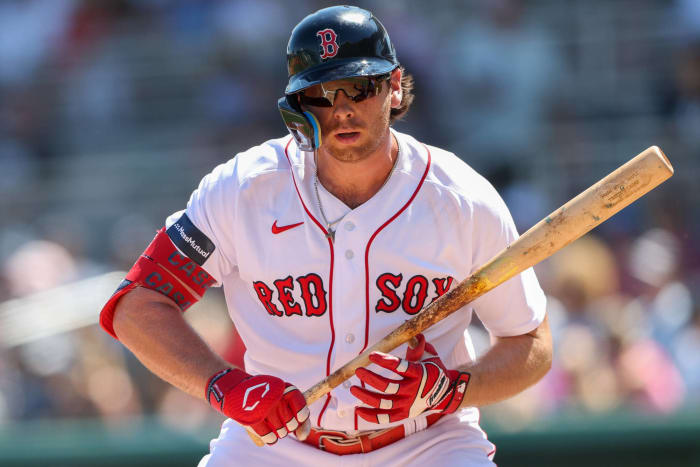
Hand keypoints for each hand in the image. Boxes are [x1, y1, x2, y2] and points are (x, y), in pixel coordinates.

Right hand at [206, 368, 309, 444]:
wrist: (233, 388)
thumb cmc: (260, 394)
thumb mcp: (277, 396)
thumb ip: (295, 415)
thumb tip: (303, 435)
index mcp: (282, 388)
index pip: (299, 402)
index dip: (302, 413)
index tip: (298, 417)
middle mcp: (275, 398)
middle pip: (291, 423)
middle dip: (287, 426)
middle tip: (279, 420)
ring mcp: (264, 409)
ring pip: (281, 432)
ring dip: (277, 432)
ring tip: (270, 423)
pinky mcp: (254, 420)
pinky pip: (269, 437)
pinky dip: (270, 438)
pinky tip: (267, 434)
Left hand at [351, 334, 469, 423]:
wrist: (444, 394)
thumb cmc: (433, 370)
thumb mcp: (430, 356)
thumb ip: (419, 346)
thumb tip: (412, 333)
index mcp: (418, 374)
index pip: (399, 367)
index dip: (384, 361)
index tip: (371, 355)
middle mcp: (412, 391)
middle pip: (387, 386)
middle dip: (370, 378)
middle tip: (358, 370)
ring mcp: (407, 405)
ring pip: (383, 403)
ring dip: (366, 396)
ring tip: (353, 388)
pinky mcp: (403, 415)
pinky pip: (385, 418)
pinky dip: (371, 416)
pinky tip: (358, 409)